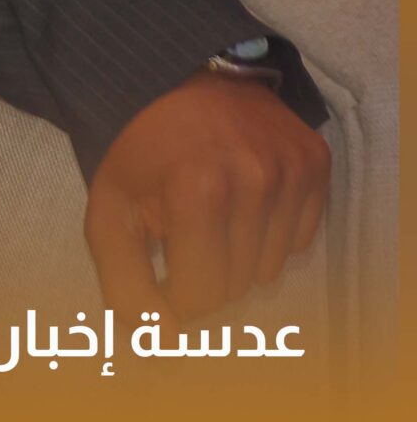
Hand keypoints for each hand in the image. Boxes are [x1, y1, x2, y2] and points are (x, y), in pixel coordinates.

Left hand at [84, 71, 328, 319]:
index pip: (200, 297)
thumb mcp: (108, 212)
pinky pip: (299, 238)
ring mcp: (290, 170)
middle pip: (237, 286)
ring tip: (210, 209)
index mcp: (197, 193)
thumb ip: (125, 284)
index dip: (172, 291)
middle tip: (180, 231)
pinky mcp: (314, 163)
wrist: (174, 77)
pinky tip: (241, 196)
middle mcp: (254, 181)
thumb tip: (161, 344)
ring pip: (269, 267)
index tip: (158, 260)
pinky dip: (269, 231)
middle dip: (203, 271)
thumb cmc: (135, 150)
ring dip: (236, 254)